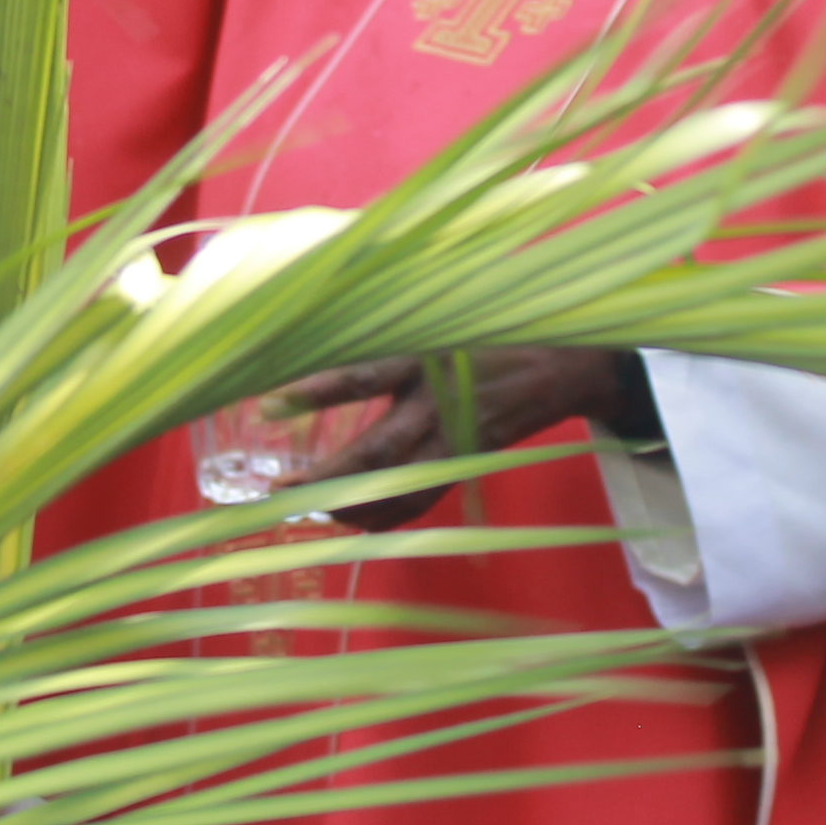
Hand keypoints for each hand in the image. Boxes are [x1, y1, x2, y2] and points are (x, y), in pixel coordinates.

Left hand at [289, 345, 629, 527]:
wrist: (560, 365)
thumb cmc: (490, 328)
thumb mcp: (440, 313)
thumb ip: (386, 320)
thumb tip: (319, 303)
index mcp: (424, 360)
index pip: (360, 378)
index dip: (313, 392)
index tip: (265, 404)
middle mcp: (435, 406)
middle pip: (374, 453)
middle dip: (324, 477)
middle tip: (279, 489)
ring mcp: (452, 442)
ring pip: (396, 489)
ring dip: (349, 506)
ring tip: (306, 509)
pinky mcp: (464, 464)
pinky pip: (420, 501)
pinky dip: (384, 517)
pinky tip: (351, 521)